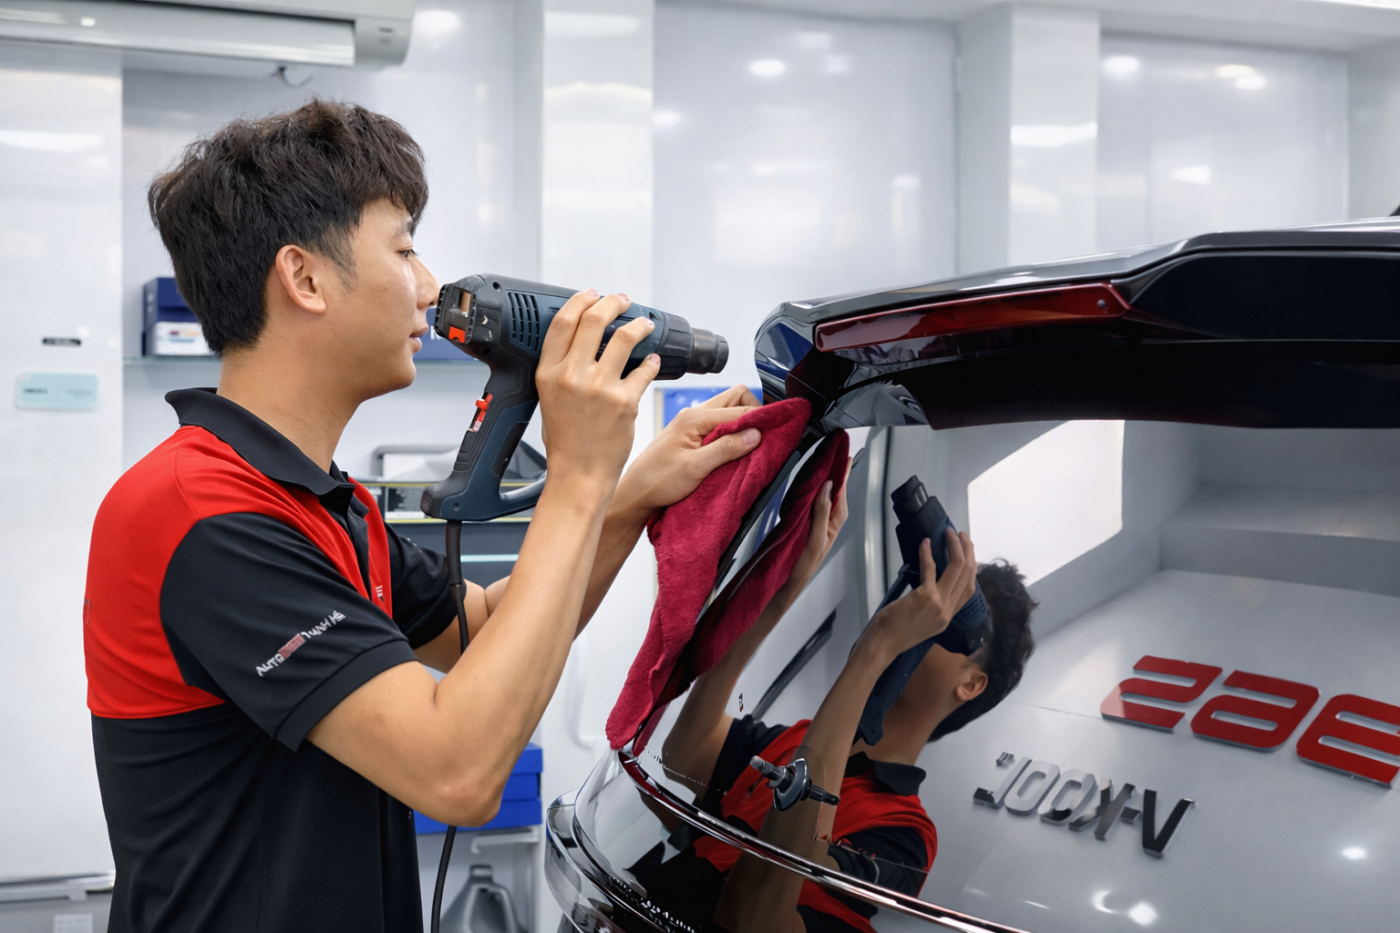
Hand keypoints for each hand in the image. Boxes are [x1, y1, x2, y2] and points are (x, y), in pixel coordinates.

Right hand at [535, 290, 658, 484]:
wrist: (579, 473)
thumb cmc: (566, 441)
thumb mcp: (549, 398)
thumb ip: (561, 368)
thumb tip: (582, 340)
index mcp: (549, 373)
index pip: (563, 322)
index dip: (580, 301)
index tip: (592, 294)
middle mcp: (572, 376)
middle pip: (594, 320)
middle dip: (613, 303)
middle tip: (623, 301)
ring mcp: (599, 388)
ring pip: (624, 338)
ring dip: (638, 326)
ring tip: (644, 325)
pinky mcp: (624, 401)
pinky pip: (643, 369)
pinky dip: (650, 362)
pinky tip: (651, 361)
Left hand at [611, 384, 762, 521]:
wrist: (635, 493)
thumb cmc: (657, 481)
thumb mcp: (695, 467)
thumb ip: (726, 448)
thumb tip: (755, 435)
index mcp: (695, 417)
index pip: (740, 408)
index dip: (760, 420)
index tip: (774, 434)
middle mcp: (694, 414)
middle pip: (736, 398)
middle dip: (753, 415)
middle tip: (760, 438)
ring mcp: (693, 423)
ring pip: (728, 411)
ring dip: (742, 425)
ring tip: (747, 447)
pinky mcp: (692, 435)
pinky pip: (720, 425)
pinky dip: (732, 434)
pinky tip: (733, 450)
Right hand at [781, 462, 850, 597]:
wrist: (786, 582)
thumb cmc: (803, 566)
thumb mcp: (815, 539)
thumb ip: (821, 513)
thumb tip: (828, 486)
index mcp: (835, 520)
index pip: (841, 489)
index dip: (842, 470)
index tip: (842, 452)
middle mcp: (828, 517)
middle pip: (832, 488)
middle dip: (832, 469)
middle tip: (830, 448)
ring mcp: (815, 518)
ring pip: (820, 492)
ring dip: (819, 476)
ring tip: (818, 457)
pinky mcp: (803, 520)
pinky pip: (808, 499)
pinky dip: (807, 487)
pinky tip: (803, 479)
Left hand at [864, 529, 977, 659]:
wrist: (883, 645)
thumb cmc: (895, 632)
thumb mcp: (921, 621)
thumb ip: (930, 605)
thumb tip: (930, 583)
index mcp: (948, 617)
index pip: (968, 589)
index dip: (970, 567)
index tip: (967, 552)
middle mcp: (948, 611)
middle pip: (968, 575)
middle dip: (967, 551)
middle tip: (962, 535)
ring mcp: (939, 604)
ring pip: (957, 569)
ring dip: (955, 547)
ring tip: (950, 533)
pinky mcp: (925, 597)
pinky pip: (930, 569)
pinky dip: (927, 554)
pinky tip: (924, 544)